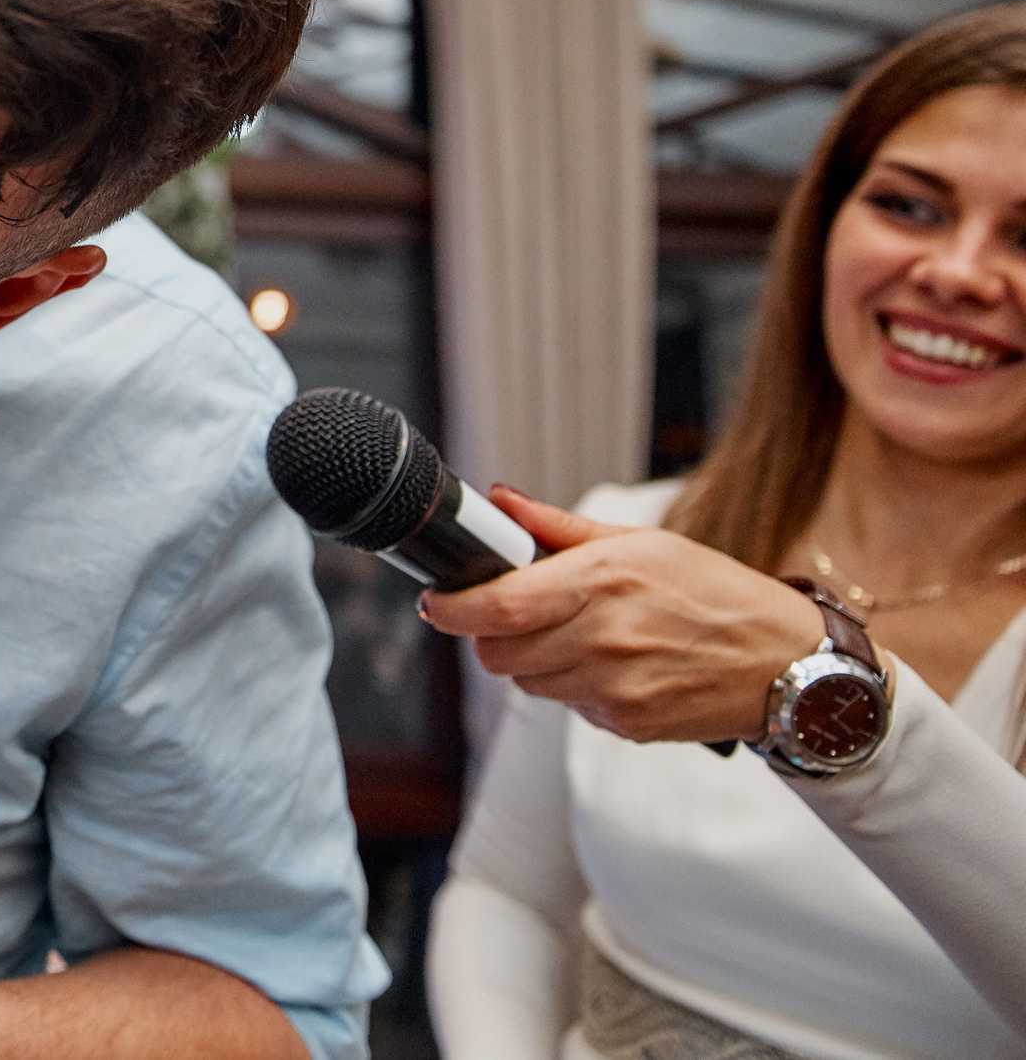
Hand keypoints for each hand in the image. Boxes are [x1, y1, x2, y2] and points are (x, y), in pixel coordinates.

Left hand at [420, 486, 828, 743]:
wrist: (788, 666)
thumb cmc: (718, 595)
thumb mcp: (643, 543)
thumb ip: (559, 529)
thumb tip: (501, 503)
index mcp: (602, 582)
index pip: (496, 606)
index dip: (452, 608)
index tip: (438, 601)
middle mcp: (603, 638)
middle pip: (497, 655)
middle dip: (492, 636)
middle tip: (517, 617)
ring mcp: (614, 689)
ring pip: (527, 684)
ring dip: (535, 662)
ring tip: (580, 638)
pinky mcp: (625, 725)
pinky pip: (570, 707)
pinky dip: (575, 687)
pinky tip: (614, 666)